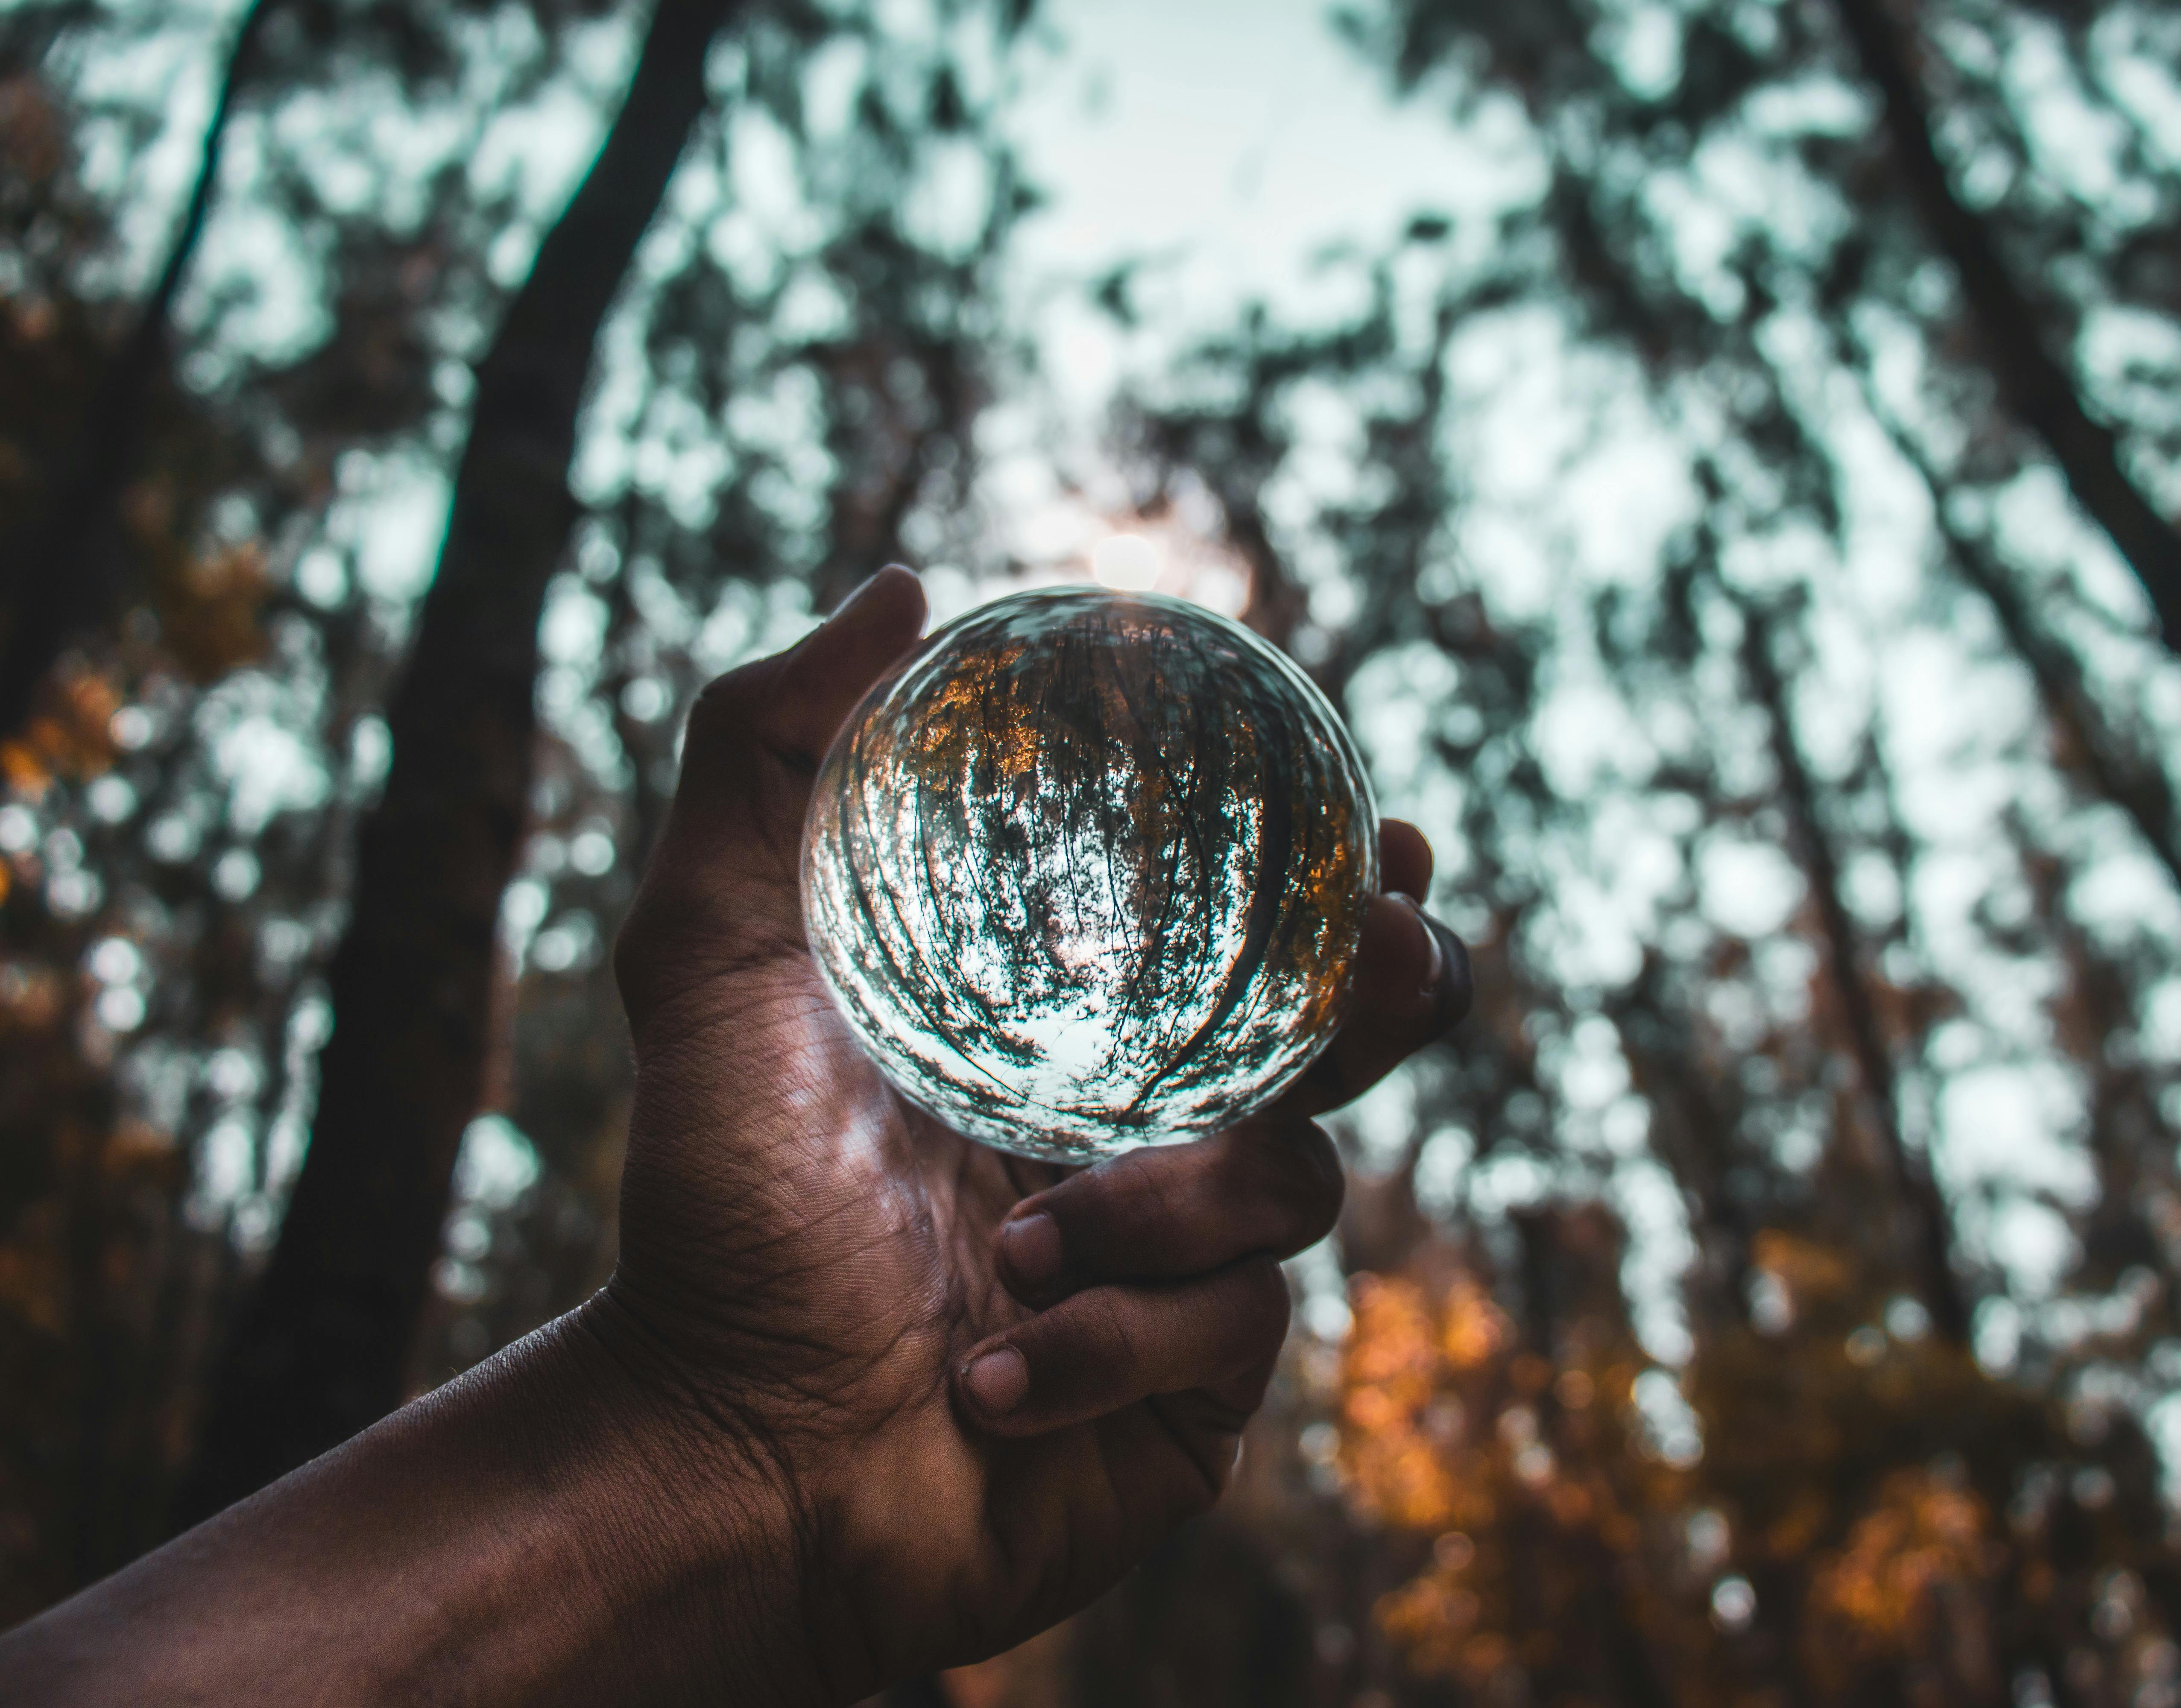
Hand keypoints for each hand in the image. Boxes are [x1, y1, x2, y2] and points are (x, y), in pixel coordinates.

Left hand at [591, 568, 1470, 1699]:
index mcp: (1077, 1031)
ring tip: (1006, 1244)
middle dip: (1397, 995)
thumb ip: (766, 755)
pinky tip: (992, 1373)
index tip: (1384, 825)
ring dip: (1155, 1210)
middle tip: (1391, 966)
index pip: (1255, 935)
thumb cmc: (712, 1202)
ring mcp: (1185, 1269)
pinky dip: (1108, 1338)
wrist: (714, 1451)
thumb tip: (900, 582)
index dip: (1347, 878)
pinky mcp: (1193, 1393)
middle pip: (1347, 1045)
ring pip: (1295, 1189)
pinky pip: (1236, 1331)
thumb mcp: (707, 951)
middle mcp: (1152, 1135)